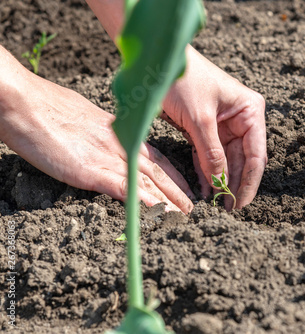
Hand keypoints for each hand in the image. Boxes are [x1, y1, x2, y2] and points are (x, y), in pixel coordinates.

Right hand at [0, 54, 193, 213]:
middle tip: (194, 206)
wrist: (25, 104)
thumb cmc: (49, 108)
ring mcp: (109, 157)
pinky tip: (158, 213)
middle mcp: (121, 145)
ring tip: (185, 214)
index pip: (156, 156)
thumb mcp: (86, 118)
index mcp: (120, 133)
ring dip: (170, 200)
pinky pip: (125, 189)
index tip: (185, 186)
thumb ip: (102, 134)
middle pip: (159, 170)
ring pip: (149, 181)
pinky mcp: (92, 171)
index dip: (174, 173)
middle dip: (179, 189)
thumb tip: (105, 145)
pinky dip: (145, 202)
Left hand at [161, 46, 266, 209]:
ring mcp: (224, 124)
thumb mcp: (199, 118)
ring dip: (221, 181)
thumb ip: (211, 152)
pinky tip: (205, 188)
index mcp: (250, 111)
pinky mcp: (207, 128)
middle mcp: (242, 119)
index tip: (240, 203)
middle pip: (243, 160)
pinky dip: (207, 171)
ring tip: (218, 204)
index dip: (249, 182)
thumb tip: (219, 183)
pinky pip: (210, 155)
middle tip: (228, 209)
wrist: (158, 61)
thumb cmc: (183, 79)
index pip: (256, 154)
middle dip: (234, 184)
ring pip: (227, 160)